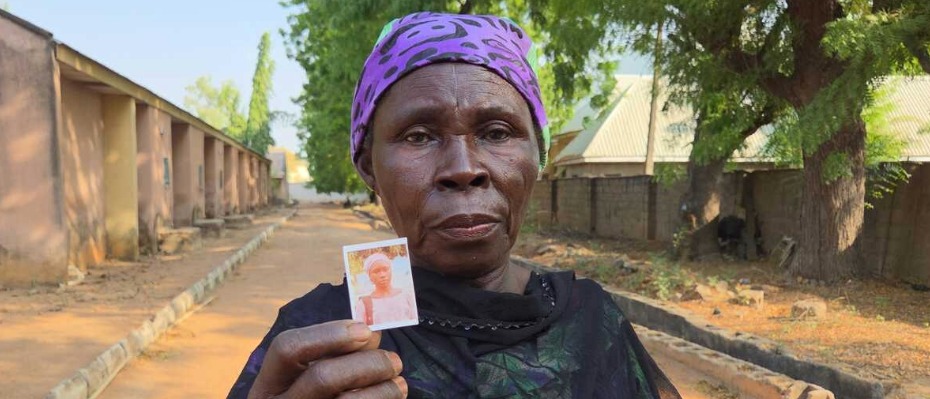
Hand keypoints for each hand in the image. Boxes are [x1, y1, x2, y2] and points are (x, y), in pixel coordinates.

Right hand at [247, 320, 406, 398]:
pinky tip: (393, 396)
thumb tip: (370, 335)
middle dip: (367, 363)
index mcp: (269, 385)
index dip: (329, 334)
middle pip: (322, 376)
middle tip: (394, 360)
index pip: (287, 348)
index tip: (365, 330)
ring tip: (398, 382)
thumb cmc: (313, 398)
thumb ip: (335, 354)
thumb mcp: (309, 377)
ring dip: (383, 388)